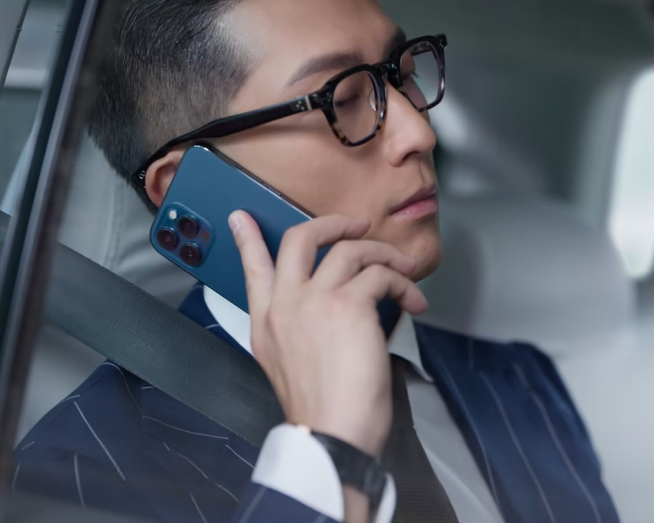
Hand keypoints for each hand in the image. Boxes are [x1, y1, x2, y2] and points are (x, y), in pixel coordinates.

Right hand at [229, 211, 427, 456]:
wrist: (332, 436)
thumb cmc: (321, 411)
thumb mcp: (287, 366)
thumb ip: (295, 329)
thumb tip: (327, 305)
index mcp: (266, 322)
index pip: (251, 268)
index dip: (246, 238)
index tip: (241, 216)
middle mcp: (285, 305)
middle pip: (299, 239)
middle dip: (332, 223)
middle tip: (355, 226)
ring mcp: (315, 301)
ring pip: (350, 250)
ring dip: (384, 254)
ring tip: (403, 269)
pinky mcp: (349, 306)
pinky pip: (381, 275)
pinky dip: (403, 284)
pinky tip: (412, 301)